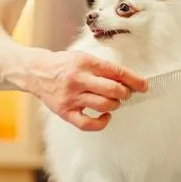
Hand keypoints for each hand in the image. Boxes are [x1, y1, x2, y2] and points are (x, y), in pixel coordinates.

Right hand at [27, 50, 147, 130]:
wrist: (36, 72)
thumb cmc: (64, 65)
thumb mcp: (82, 58)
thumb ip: (103, 68)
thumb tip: (128, 80)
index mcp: (85, 62)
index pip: (116, 71)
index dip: (134, 80)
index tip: (144, 85)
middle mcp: (78, 79)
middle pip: (112, 90)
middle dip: (125, 93)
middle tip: (125, 93)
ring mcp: (71, 97)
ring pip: (103, 105)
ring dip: (115, 105)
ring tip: (113, 102)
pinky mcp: (65, 112)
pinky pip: (87, 124)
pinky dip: (101, 123)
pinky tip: (105, 117)